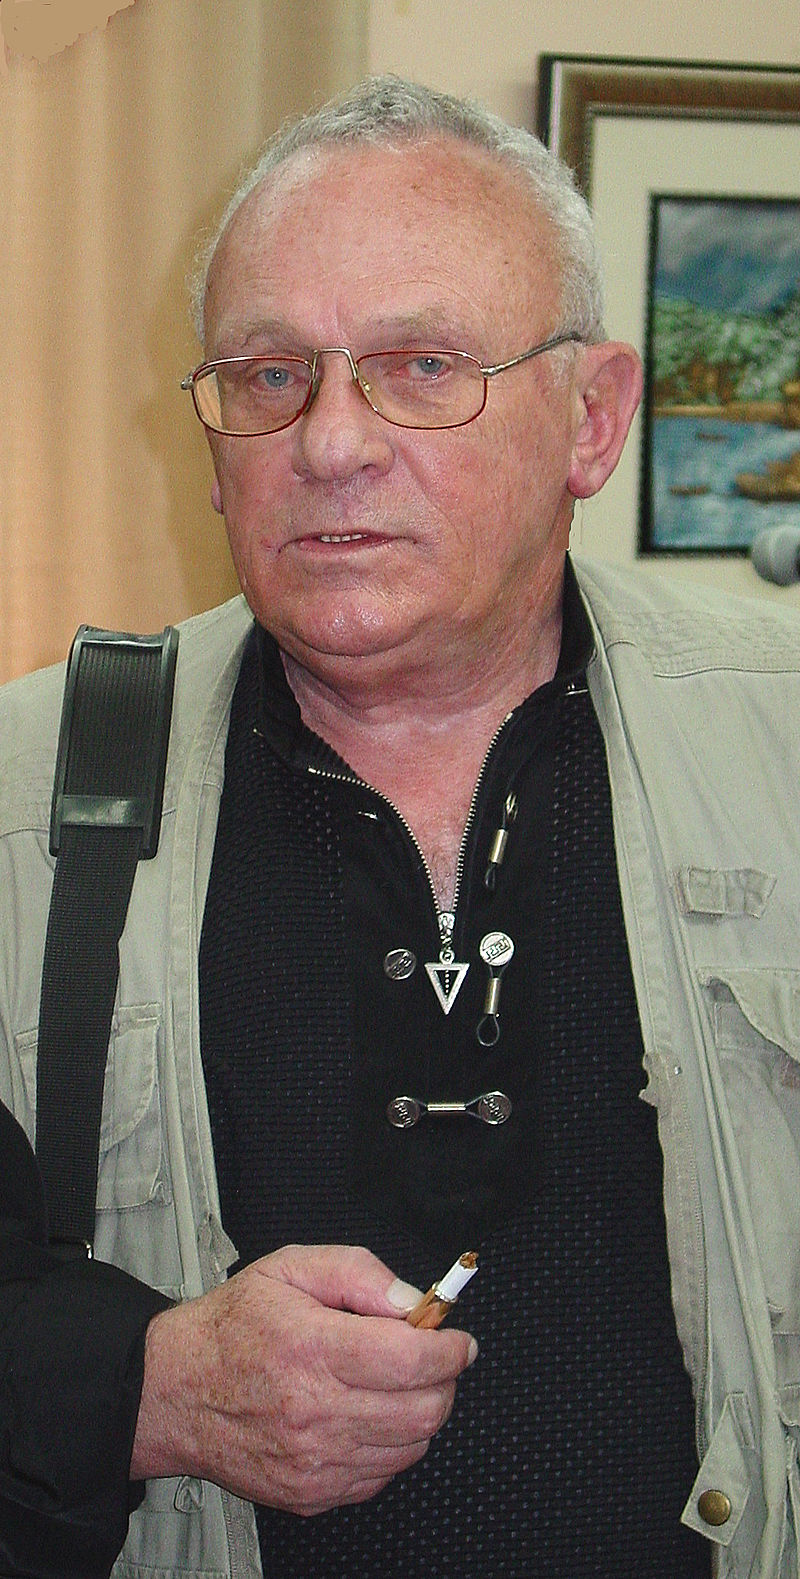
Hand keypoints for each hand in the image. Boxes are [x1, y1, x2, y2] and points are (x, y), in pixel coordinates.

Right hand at [130, 1243, 475, 1513]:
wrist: (173, 1391)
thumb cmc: (232, 1327)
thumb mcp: (290, 1268)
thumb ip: (358, 1273)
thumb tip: (411, 1301)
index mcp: (312, 1348)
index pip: (412, 1360)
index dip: (451, 1349)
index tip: (457, 1340)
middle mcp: (314, 1412)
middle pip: (424, 1411)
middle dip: (442, 1381)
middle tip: (427, 1359)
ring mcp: (314, 1461)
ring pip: (411, 1447)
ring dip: (418, 1413)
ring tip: (388, 1384)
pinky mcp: (310, 1494)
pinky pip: (382, 1476)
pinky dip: (389, 1446)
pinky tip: (363, 1415)